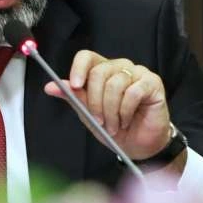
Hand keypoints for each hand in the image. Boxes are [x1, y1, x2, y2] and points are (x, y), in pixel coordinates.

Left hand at [44, 50, 170, 159]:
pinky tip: (126, 120)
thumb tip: (50, 86)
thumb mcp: (88, 113)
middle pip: (98, 72)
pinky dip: (126, 111)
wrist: (139, 146)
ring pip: (115, 84)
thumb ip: (73, 97)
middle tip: (99, 121)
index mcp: (102, 70)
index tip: (74, 86)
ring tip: (114, 125)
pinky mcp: (152, 82)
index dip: (78, 68)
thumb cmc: (115, 127)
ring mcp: (137, 72)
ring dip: (111, 111)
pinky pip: (133, 92)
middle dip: (95, 102)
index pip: (86, 57)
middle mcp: (119, 67)